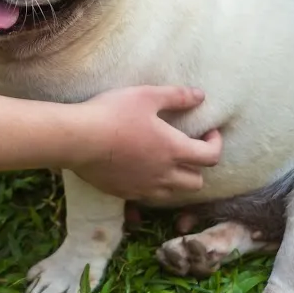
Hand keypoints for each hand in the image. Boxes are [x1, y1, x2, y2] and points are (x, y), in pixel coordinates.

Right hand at [69, 85, 222, 200]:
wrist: (78, 139)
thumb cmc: (113, 113)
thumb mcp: (146, 96)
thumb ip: (177, 96)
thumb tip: (200, 95)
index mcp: (174, 150)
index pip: (210, 156)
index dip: (215, 144)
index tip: (209, 132)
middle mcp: (164, 174)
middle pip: (196, 182)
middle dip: (198, 166)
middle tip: (188, 149)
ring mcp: (144, 188)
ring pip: (174, 193)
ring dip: (178, 180)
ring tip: (167, 162)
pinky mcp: (126, 194)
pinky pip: (149, 197)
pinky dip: (154, 186)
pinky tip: (143, 170)